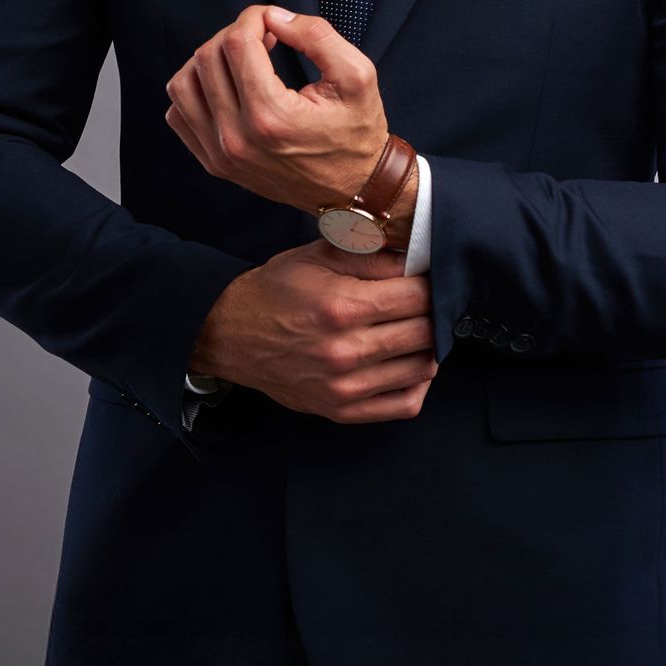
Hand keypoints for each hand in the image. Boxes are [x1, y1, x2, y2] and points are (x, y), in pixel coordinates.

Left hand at [164, 5, 391, 214]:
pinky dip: (196, 92)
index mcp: (271, 116)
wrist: (353, 188)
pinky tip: (226, 87)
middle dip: (233, 34)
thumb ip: (316, 36)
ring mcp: (221, 155)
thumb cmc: (358, 133)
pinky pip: (178, 115)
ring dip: (209, 60)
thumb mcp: (357, 75)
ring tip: (240, 60)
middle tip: (262, 37)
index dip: (253, 18)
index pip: (236, 43)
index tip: (272, 20)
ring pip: (183, 85)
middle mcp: (238, 138)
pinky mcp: (215, 164)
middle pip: (207, 59)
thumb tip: (273, 16)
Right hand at [188, 241, 437, 422]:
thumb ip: (370, 256)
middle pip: (425, 332)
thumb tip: (415, 261)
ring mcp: (346, 386)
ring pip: (422, 368)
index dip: (432, 283)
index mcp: (342, 306)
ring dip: (430, 346)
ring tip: (420, 329)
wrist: (231, 334)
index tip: (430, 277)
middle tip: (430, 301)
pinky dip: (419, 384)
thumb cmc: (276, 289)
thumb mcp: (318, 256)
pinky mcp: (343, 410)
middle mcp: (347, 350)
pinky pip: (404, 405)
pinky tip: (411, 363)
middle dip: (434, 312)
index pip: (418, 297)